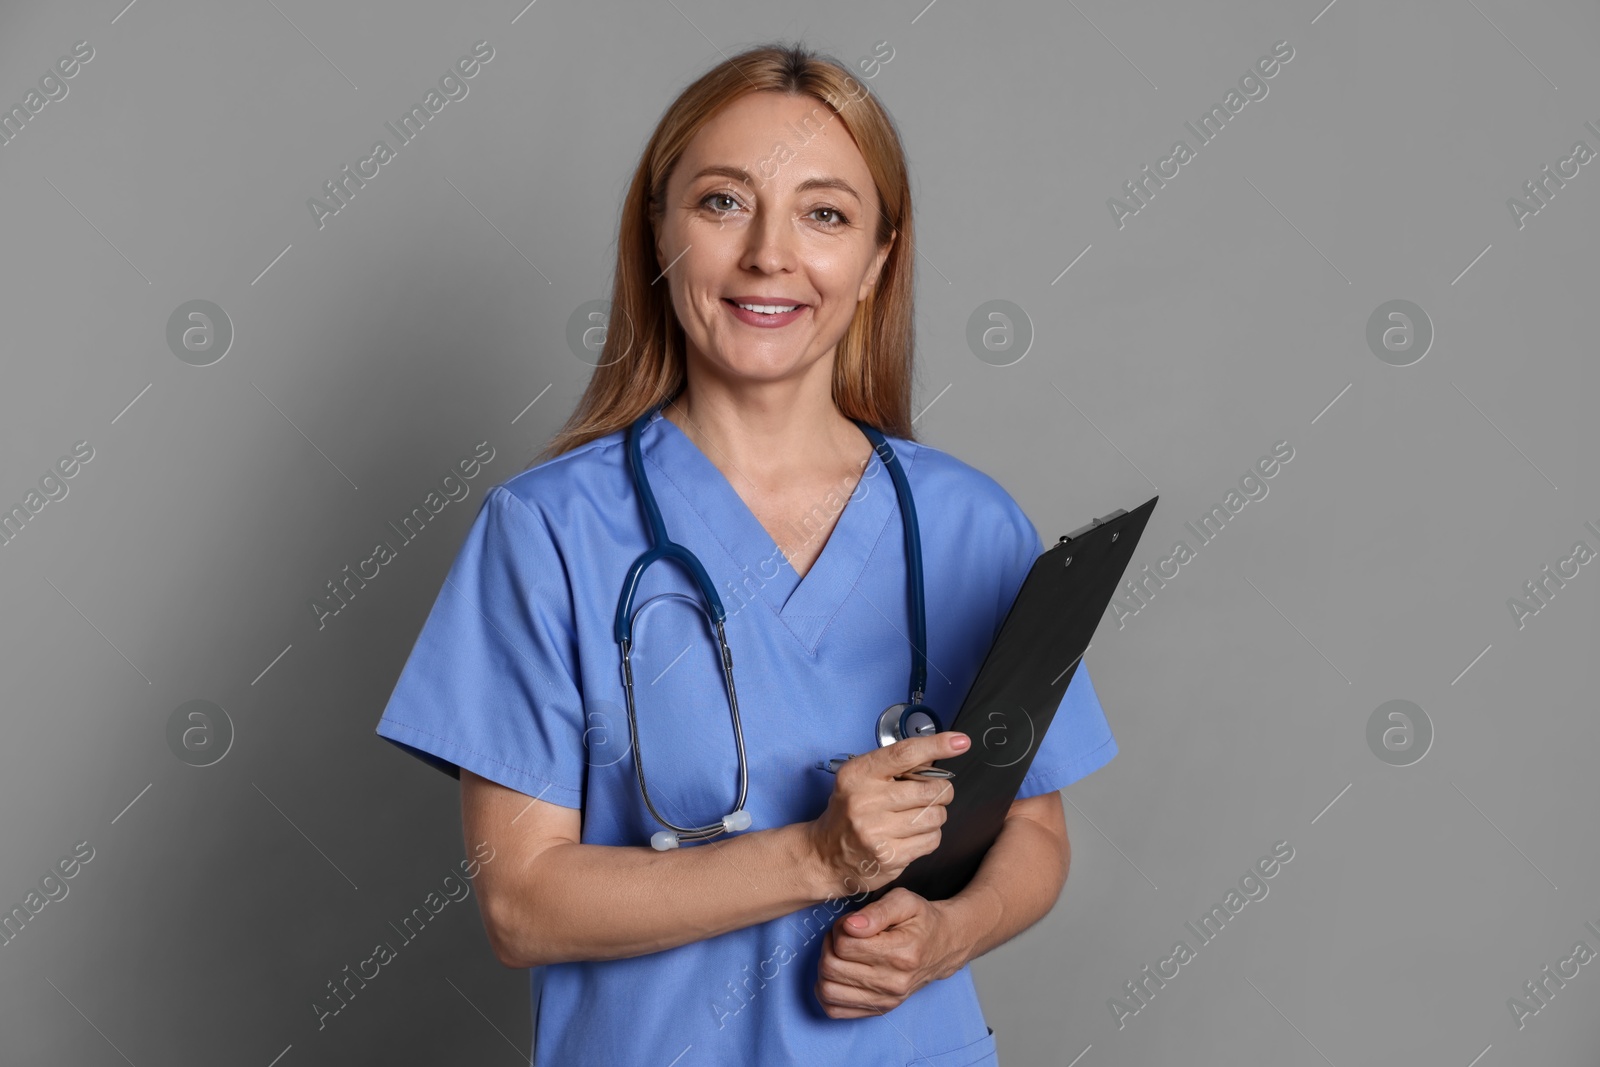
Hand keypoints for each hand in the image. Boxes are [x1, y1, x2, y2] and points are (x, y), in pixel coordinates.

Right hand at [806, 732, 966, 896]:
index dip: (937, 745)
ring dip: (934, 816)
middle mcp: (865, 801)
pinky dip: (929, 836)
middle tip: (931, 795)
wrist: (825, 855)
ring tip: (916, 817)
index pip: (905, 754)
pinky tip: (912, 835)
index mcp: (858, 775)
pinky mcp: (889, 856)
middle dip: (940, 792)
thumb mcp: (861, 780)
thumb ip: (895, 767)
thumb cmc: (849, 812)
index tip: (959, 741)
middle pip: (930, 789)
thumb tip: (937, 754)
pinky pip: (932, 840)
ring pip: (935, 816)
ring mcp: (877, 831)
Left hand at [814, 887, 969, 1017]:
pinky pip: (836, 1010)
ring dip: (825, 968)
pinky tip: (837, 974)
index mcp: (900, 954)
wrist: (945, 946)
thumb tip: (850, 926)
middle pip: (833, 968)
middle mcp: (893, 982)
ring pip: (829, 991)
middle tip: (841, 935)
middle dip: (829, 946)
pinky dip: (827, 992)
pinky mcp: (880, 1010)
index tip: (850, 922)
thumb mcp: (904, 901)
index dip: (839, 928)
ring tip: (839, 954)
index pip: (845, 945)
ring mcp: (887, 1000)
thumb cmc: (922, 920)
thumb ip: (877, 911)